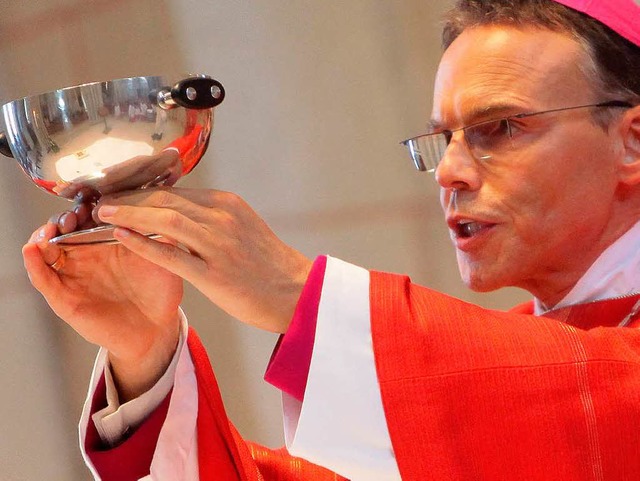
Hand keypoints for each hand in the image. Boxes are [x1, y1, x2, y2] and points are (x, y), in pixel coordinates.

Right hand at [22, 214, 183, 401]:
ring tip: (51, 230)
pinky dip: (33, 263)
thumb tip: (162, 206)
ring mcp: (73, 275)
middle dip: (64, 218)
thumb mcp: (164, 257)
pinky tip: (32, 250)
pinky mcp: (64, 298)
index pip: (88, 215)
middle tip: (74, 216)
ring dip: (43, 235)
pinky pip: (43, 278)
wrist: (157, 328)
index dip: (86, 205)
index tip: (93, 200)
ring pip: (46, 249)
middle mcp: (86, 255)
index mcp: (108, 241)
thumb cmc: (160, 291)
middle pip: (63, 228)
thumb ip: (160, 233)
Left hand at [94, 187, 312, 332]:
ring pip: (165, 219)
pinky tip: (121, 235)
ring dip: (129, 213)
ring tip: (101, 213)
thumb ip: (211, 218)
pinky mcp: (215, 274)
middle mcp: (222, 218)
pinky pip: (171, 254)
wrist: (298, 293)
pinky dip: (142, 242)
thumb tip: (175, 213)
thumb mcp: (243, 228)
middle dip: (128, 197)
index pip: (175, 190)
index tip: (119, 192)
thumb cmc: (269, 264)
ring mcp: (218, 245)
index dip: (141, 190)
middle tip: (100, 200)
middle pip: (165, 198)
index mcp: (228, 205)